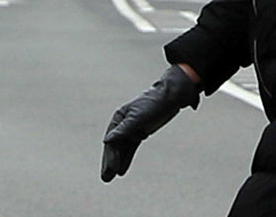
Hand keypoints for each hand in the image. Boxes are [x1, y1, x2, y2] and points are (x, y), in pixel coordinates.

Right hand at [100, 65, 199, 181]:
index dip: (110, 156)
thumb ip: (123, 129)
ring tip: (111, 178)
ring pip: (122, 149)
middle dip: (109, 163)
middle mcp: (122, 124)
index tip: (112, 170)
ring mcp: (131, 129)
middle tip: (106, 179)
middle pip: (114, 146)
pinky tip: (122, 170)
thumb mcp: (138, 117)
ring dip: (116, 162)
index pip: (112, 140)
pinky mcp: (140, 132)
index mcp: (119, 117)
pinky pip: (131, 148)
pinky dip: (126, 158)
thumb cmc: (153, 104)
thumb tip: (106, 140)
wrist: (170, 97)